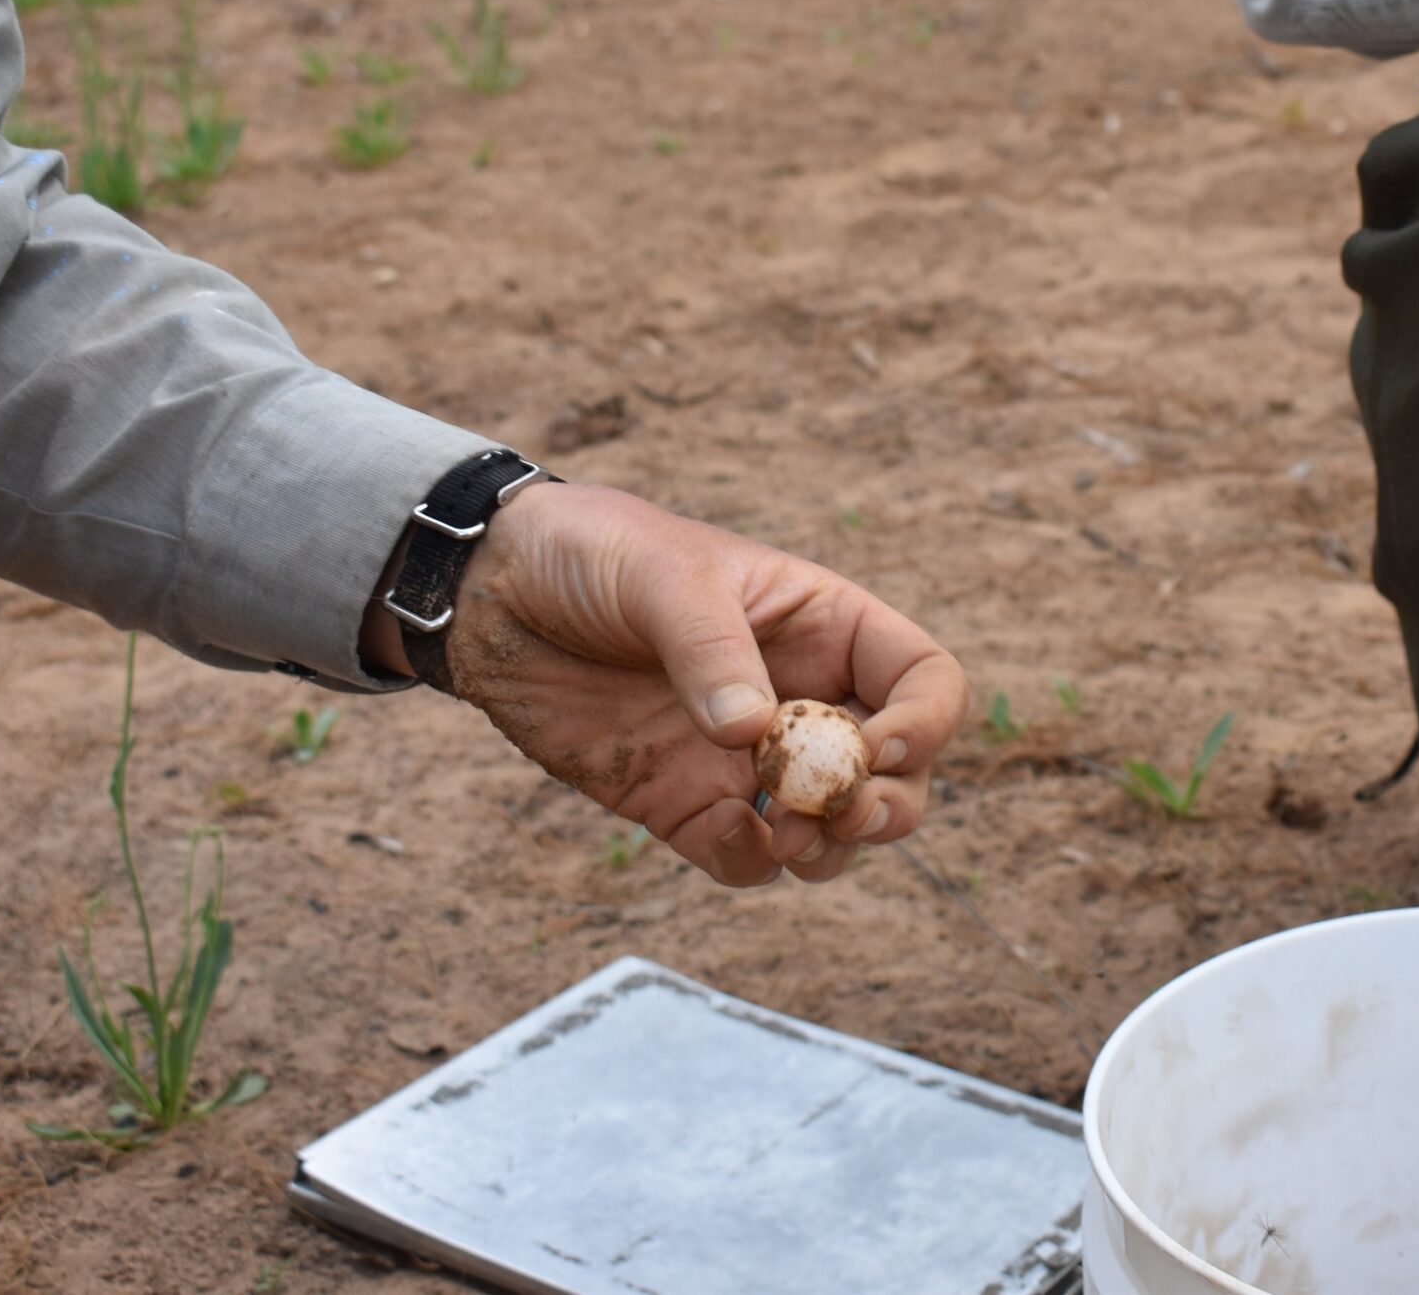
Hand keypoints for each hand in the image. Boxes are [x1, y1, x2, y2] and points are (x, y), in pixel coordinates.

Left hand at [379, 481, 966, 888]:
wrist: (493, 593)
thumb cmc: (594, 553)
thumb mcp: (663, 576)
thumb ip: (711, 650)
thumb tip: (753, 735)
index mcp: (824, 626)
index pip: (922, 680)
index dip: (925, 723)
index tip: (876, 747)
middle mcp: (801, 697)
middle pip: (898, 773)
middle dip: (889, 805)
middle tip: (842, 812)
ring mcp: (746, 758)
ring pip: (831, 827)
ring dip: (830, 847)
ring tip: (788, 835)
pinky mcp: (684, 803)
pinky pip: (745, 856)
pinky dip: (754, 865)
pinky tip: (736, 841)